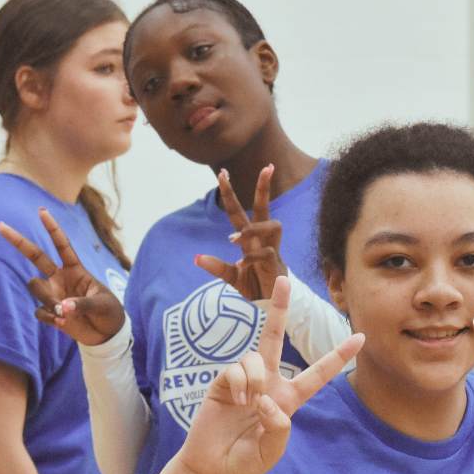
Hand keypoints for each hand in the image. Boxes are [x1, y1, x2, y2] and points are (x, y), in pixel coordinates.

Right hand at [0, 209, 125, 345]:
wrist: (106, 334)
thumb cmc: (109, 312)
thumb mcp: (102, 305)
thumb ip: (82, 304)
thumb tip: (63, 308)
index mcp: (75, 270)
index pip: (62, 245)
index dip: (52, 228)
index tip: (41, 211)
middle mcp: (60, 278)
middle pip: (35, 256)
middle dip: (18, 241)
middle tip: (0, 226)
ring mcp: (53, 294)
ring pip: (34, 286)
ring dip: (47, 299)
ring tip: (65, 313)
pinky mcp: (50, 312)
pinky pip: (39, 311)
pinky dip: (49, 318)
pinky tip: (63, 323)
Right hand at [176, 275, 363, 473]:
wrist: (212, 468)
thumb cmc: (246, 462)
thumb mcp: (272, 449)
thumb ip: (278, 426)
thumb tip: (267, 399)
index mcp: (289, 399)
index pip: (318, 374)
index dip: (338, 356)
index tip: (360, 337)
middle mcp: (268, 382)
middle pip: (276, 337)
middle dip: (279, 308)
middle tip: (283, 280)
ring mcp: (245, 380)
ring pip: (256, 356)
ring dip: (257, 379)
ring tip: (249, 404)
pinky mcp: (223, 382)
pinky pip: (237, 369)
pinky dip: (241, 385)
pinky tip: (237, 402)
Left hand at [195, 165, 287, 299]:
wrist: (272, 306)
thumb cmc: (256, 286)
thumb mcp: (232, 277)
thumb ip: (217, 267)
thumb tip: (197, 258)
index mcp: (251, 240)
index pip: (241, 212)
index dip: (231, 193)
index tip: (223, 172)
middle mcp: (262, 240)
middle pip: (264, 209)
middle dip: (264, 188)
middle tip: (266, 167)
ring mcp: (272, 251)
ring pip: (271, 226)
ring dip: (251, 229)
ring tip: (232, 240)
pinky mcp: (276, 265)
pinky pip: (265, 253)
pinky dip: (249, 258)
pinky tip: (239, 264)